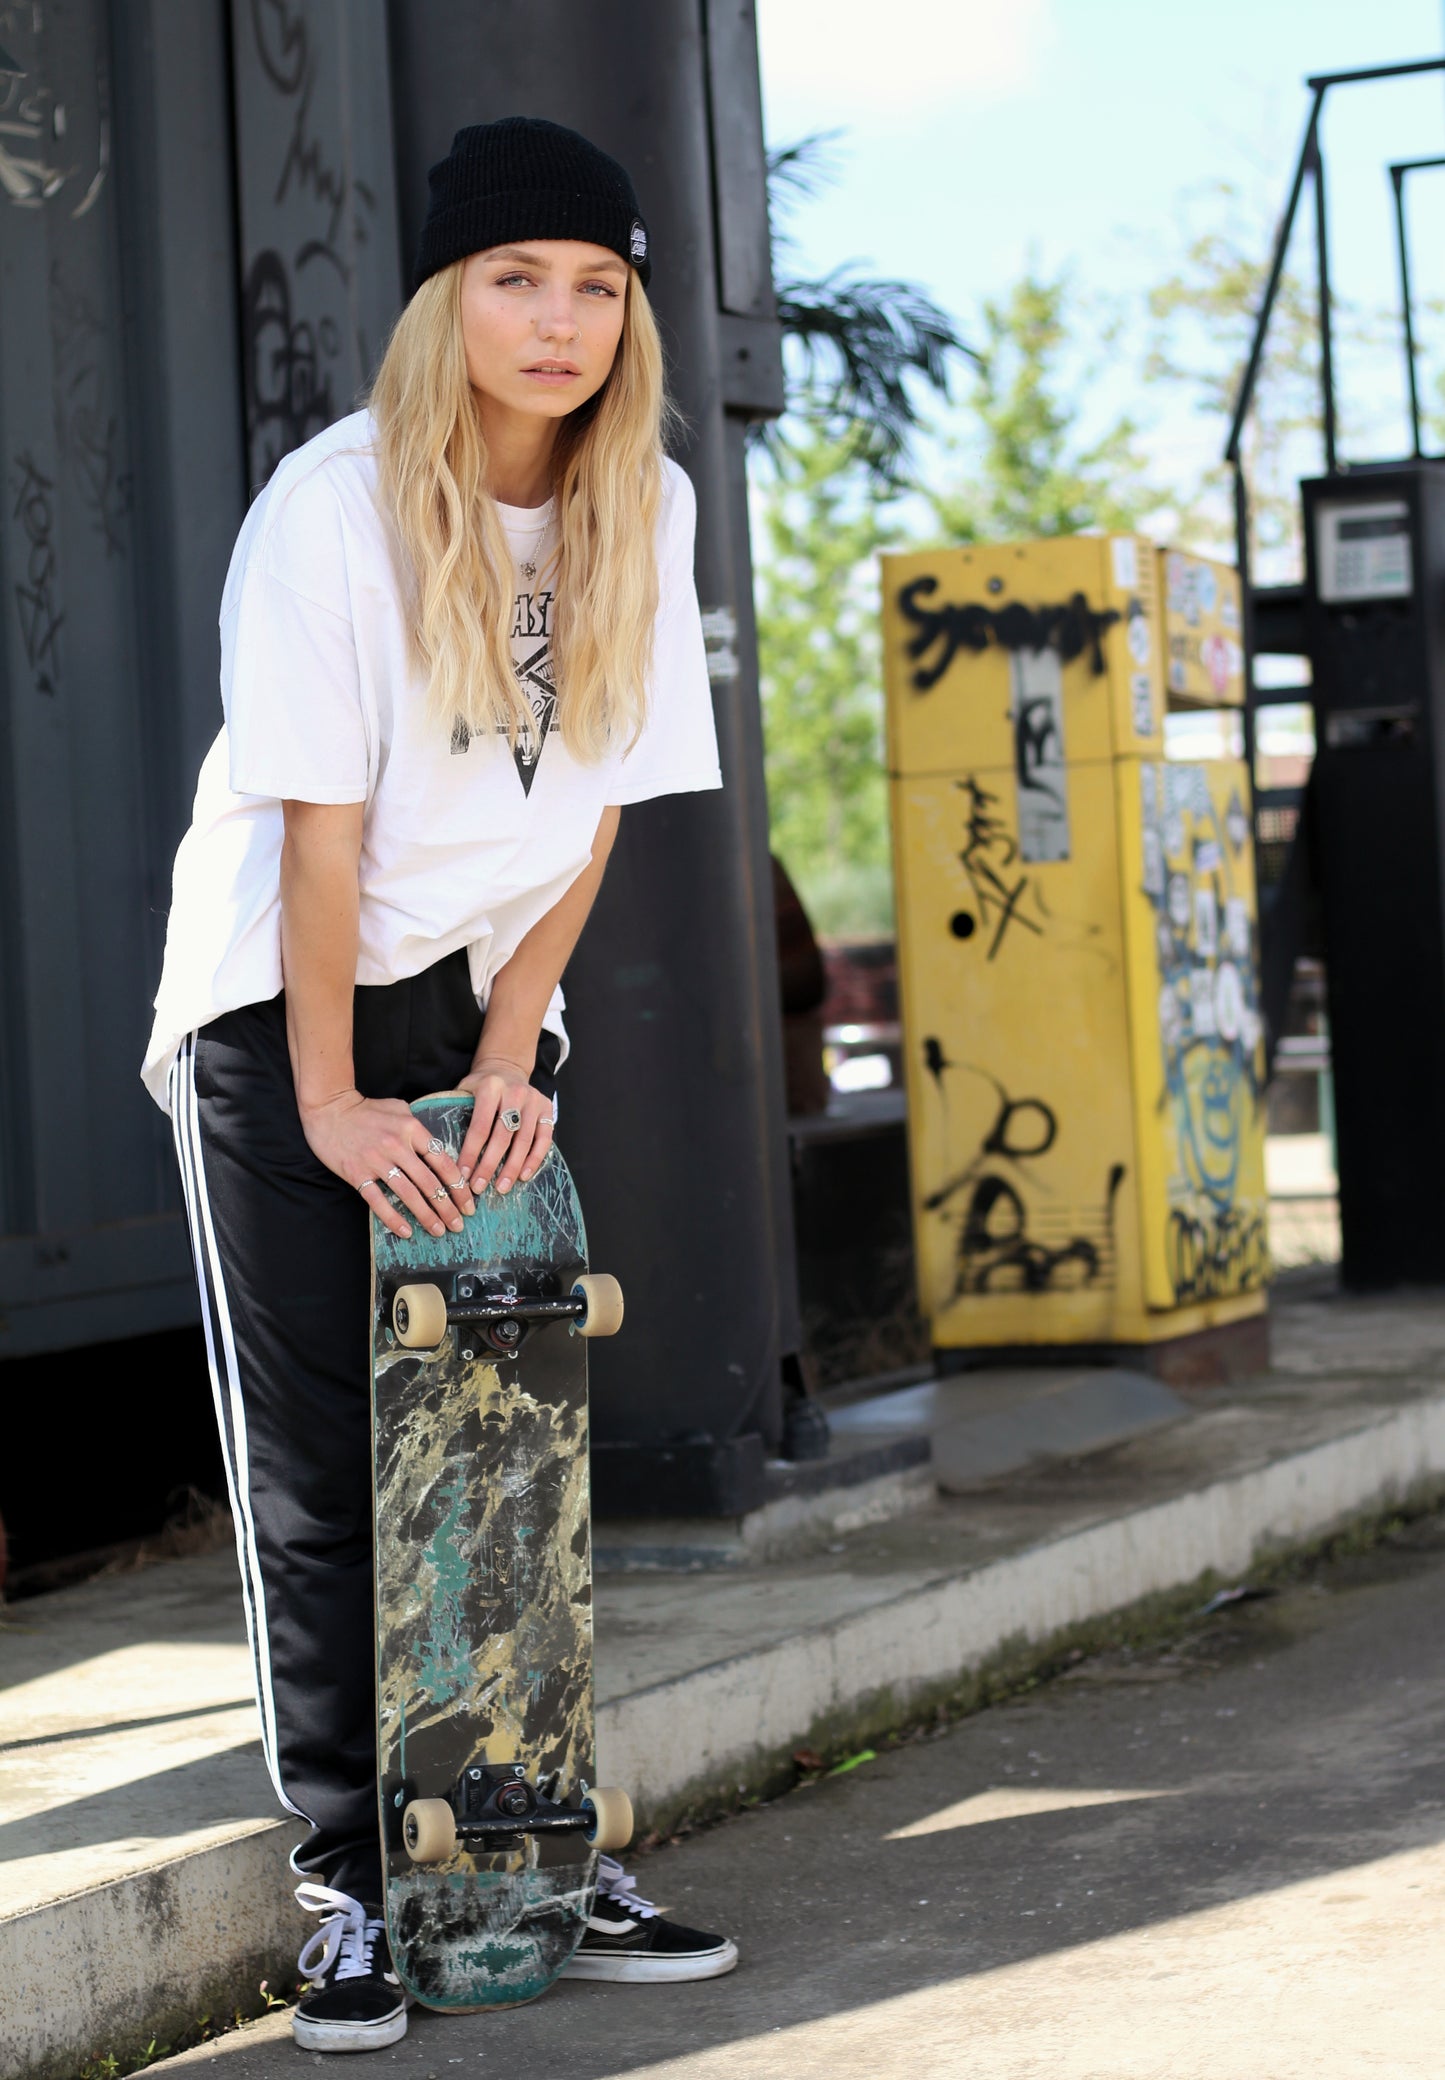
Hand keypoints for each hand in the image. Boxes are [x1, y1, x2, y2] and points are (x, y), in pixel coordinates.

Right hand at [299, 1090, 476, 1239]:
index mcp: (412, 1129)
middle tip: (459, 1224)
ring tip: (439, 1231)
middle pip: (430, 1183)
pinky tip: (406, 1232)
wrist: (329, 1109)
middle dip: (448, 1207)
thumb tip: (437, 1148)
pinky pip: (378, 1201)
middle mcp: (397, 1146)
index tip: (468, 1202)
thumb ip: (418, 1128)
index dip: (458, 1185)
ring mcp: (376, 1161)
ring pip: (408, 1194)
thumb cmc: (367, 1110)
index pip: (442, 1162)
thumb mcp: (399, 1109)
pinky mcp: (357, 1173)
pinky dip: (393, 1218)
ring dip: (426, 1216)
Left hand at [457, 1055, 554, 1193]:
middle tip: (479, 1187)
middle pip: (503, 1136)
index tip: (462, 1175)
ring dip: (512, 1167)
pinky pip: (544, 1139)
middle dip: (490, 1165)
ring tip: (501, 1188)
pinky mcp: (547, 1108)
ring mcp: (534, 1100)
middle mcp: (514, 1092)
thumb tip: (441, 1150)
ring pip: (524, 1140)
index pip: (480, 1126)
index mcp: (490, 1087)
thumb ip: (456, 1112)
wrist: (507, 1067)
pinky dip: (535, 1159)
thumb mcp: (464, 1090)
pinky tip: (524, 1175)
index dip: (471, 1153)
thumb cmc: (480, 1086)